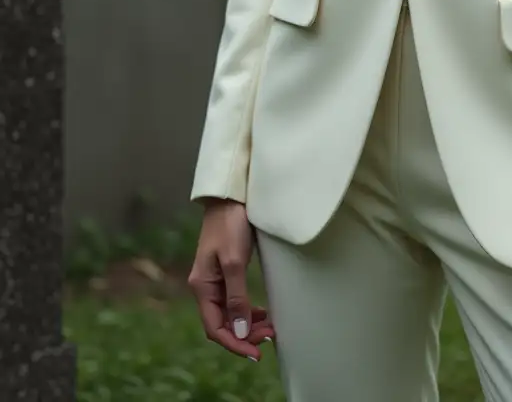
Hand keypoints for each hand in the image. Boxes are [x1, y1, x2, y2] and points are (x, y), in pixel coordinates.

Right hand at [188, 198, 276, 360]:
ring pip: (230, 314)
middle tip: (270, 338)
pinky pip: (234, 301)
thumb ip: (237, 297)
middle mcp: (205, 287)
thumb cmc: (231, 225)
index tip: (255, 353)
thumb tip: (240, 331)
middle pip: (222, 323)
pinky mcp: (226, 272)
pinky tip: (262, 313)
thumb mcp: (235, 261)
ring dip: (248, 324)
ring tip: (270, 328)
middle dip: (244, 335)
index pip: (215, 327)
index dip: (234, 343)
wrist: (231, 197)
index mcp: (202, 287)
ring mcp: (215, 280)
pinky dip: (248, 311)